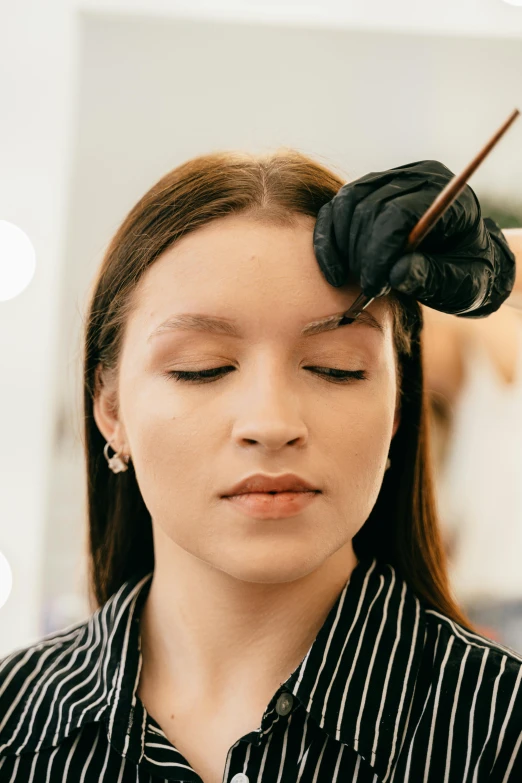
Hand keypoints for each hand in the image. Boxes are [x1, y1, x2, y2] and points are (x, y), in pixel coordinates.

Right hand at [313, 160, 515, 316]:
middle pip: (370, 208)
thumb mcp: (463, 285)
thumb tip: (397, 272)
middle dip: (362, 254)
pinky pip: (334, 210)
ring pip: (347, 204)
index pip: (399, 212)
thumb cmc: (468, 275)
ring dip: (342, 248)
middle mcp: (416, 177)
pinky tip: (335, 272)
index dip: (380, 251)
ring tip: (354, 279)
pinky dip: (328, 241)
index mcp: (446, 194)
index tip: (374, 286)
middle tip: (369, 288)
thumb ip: (433, 278)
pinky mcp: (365, 193)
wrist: (463, 263)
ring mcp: (388, 181)